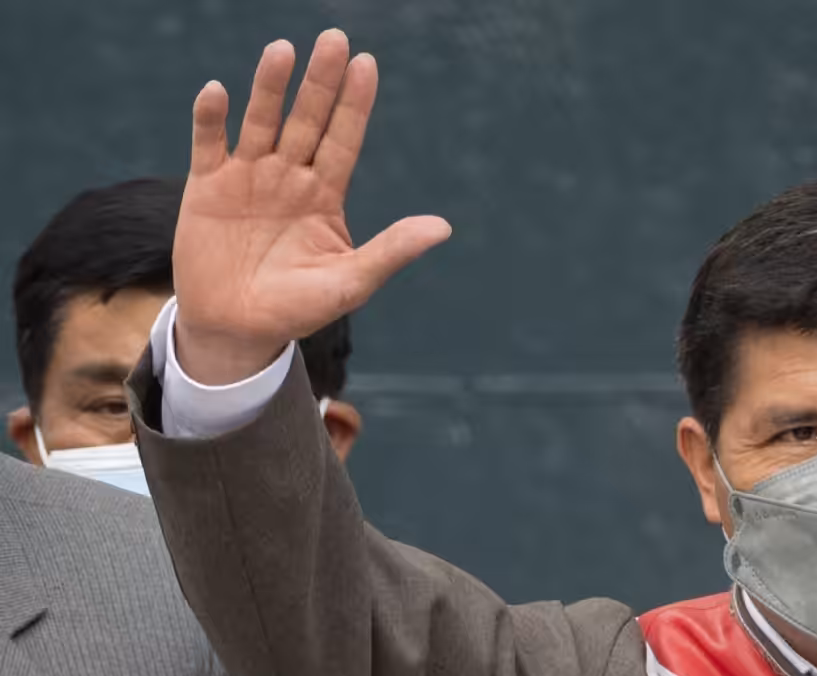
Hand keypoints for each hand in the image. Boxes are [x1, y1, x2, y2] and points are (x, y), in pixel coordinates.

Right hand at [173, 30, 451, 383]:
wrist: (239, 329)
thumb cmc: (299, 308)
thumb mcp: (351, 282)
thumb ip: (391, 251)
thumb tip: (443, 227)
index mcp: (325, 195)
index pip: (344, 140)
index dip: (354, 104)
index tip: (367, 64)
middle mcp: (289, 177)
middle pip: (307, 120)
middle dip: (320, 82)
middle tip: (334, 39)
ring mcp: (248, 177)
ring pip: (261, 122)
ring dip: (269, 87)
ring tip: (283, 51)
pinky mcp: (207, 187)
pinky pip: (208, 143)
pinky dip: (212, 119)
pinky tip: (219, 93)